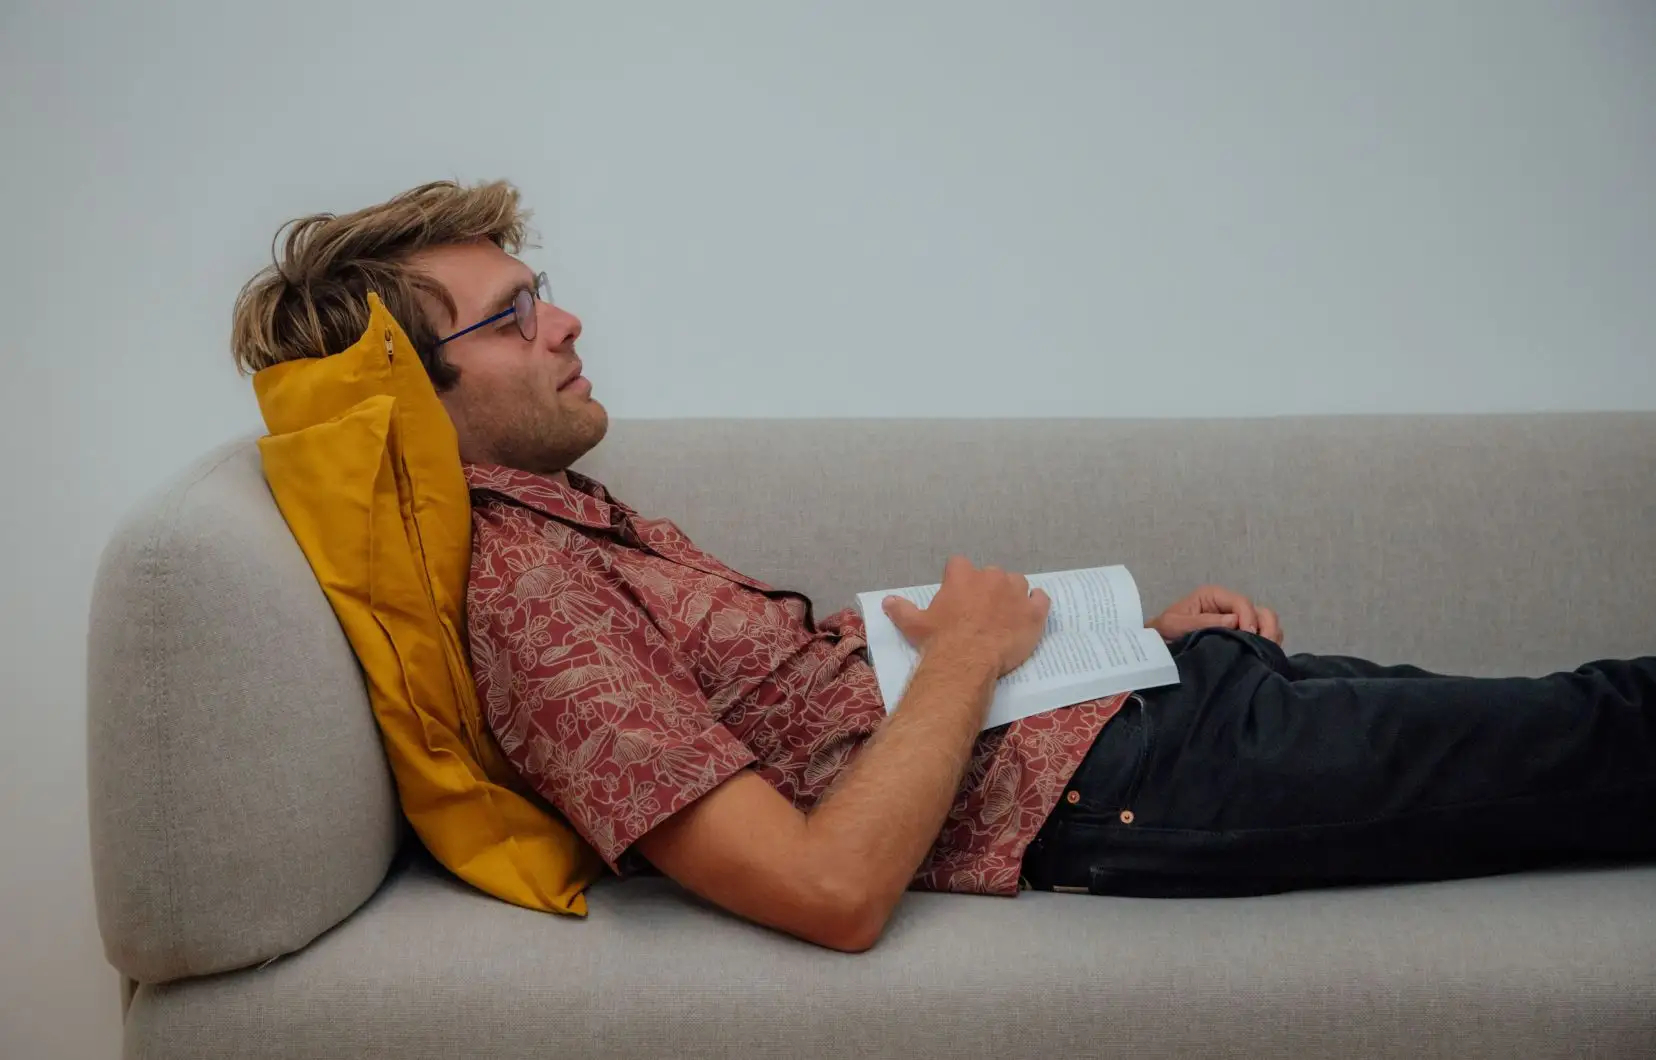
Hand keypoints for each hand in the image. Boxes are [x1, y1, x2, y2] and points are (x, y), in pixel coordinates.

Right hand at [883, 556, 1051, 676]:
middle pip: (991, 574)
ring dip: (1012, 595)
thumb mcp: (914, 625)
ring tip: (1007, 614)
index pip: (959, 565)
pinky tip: (1030, 613)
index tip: (957, 595)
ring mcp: (1016, 593)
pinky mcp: (1034, 612)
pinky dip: (1037, 603)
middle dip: (988, 588)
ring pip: (1018, 583)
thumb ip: (901, 609)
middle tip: (981, 611)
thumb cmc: (939, 641)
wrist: (967, 661)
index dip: (958, 579)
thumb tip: (886, 601)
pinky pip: (1041, 599)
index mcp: (962, 575)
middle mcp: (991, 577)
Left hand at [1149, 584, 1282, 643]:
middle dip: (1265, 627)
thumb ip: (1204, 622)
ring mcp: (1236, 620)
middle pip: (1260, 610)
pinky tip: (1259, 656)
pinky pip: (1262, 635)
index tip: (1248, 636)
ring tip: (1262, 654)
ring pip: (1266, 622)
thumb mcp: (1176, 624)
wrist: (1156, 646)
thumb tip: (1235, 621)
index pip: (1241, 602)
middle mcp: (1228, 605)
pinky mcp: (1239, 634)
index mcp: (1213, 596)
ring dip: (1268, 636)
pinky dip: (1266, 644)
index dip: (1248, 618)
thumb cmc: (1164, 632)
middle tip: (1262, 647)